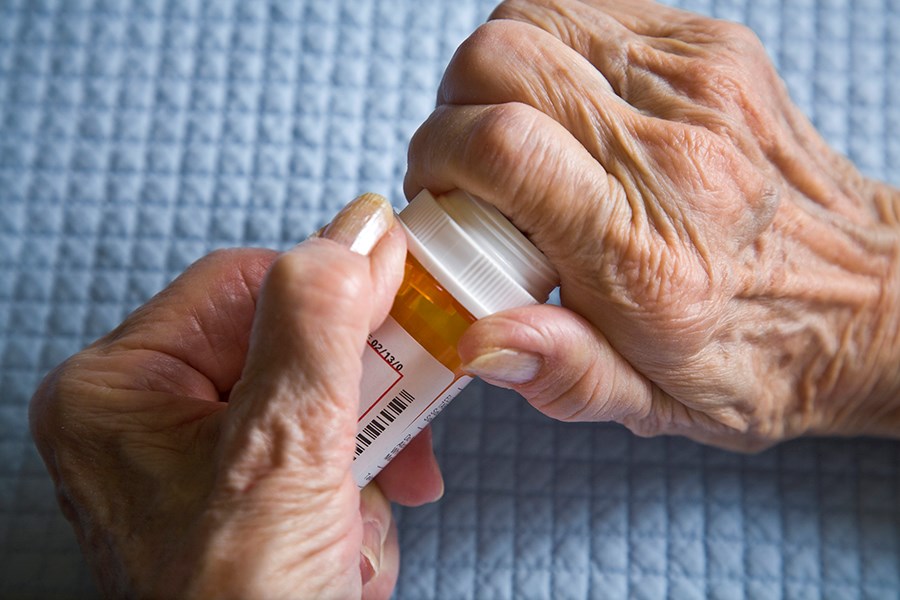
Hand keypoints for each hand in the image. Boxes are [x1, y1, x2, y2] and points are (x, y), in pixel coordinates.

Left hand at [29, 194, 442, 598]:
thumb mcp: (287, 456)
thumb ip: (319, 328)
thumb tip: (359, 228)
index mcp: (120, 388)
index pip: (243, 281)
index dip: (334, 293)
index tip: (407, 307)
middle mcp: (147, 416)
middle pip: (287, 341)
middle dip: (357, 402)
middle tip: (393, 440)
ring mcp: (194, 459)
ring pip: (317, 399)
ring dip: (363, 461)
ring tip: (357, 524)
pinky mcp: (240, 494)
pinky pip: (319, 452)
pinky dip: (354, 497)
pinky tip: (347, 550)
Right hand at [405, 0, 899, 449]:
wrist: (868, 297)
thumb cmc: (757, 354)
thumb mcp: (656, 404)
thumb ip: (564, 374)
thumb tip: (477, 339)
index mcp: (645, 256)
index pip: (505, 147)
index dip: (440, 154)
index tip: (441, 194)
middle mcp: (674, 154)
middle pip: (504, 58)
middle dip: (455, 108)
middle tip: (472, 168)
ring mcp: (699, 85)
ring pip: (535, 17)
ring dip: (498, 73)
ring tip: (515, 136)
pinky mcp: (712, 49)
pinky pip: (587, 13)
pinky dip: (552, 52)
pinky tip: (567, 110)